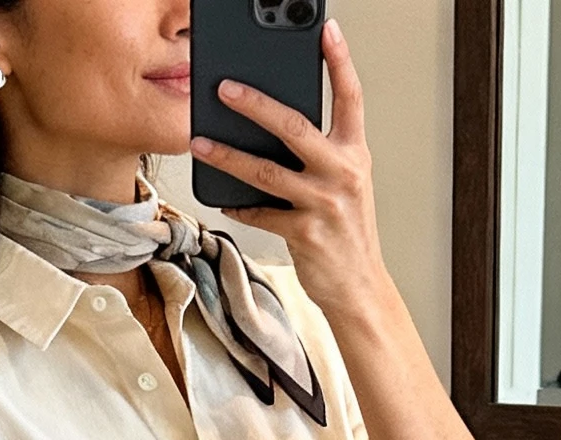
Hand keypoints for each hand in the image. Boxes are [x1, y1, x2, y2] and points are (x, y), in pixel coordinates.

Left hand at [190, 19, 385, 319]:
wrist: (358, 287)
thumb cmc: (347, 233)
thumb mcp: (346, 184)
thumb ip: (322, 153)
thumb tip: (277, 127)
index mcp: (354, 154)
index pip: (350, 97)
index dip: (339, 61)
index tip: (326, 30)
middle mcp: (342, 174)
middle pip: (294, 126)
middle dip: (255, 104)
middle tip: (225, 88)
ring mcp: (324, 204)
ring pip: (266, 171)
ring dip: (228, 156)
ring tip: (201, 142)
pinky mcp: (305, 234)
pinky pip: (262, 213)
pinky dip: (240, 205)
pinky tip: (224, 198)